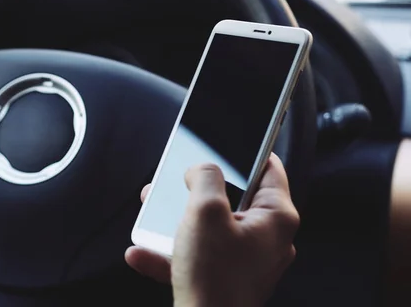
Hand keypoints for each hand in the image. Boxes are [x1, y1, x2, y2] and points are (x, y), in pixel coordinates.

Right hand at [126, 154, 298, 306]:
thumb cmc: (214, 277)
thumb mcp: (204, 211)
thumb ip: (204, 178)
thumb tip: (202, 168)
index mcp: (275, 219)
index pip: (270, 169)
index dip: (250, 149)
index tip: (234, 138)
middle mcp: (266, 239)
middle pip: (234, 198)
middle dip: (198, 189)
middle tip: (180, 179)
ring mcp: (246, 260)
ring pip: (212, 226)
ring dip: (179, 219)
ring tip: (153, 213)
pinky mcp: (226, 277)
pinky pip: (198, 254)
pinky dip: (172, 251)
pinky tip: (143, 252)